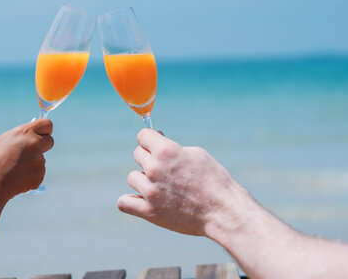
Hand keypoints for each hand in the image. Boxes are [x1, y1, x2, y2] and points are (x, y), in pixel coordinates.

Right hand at [0, 118, 53, 199]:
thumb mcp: (3, 141)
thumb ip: (20, 137)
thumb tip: (31, 135)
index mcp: (25, 132)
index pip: (47, 124)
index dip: (46, 130)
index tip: (44, 135)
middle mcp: (34, 143)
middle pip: (50, 141)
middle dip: (44, 146)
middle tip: (32, 152)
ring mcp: (39, 159)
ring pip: (42, 159)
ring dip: (34, 163)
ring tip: (16, 169)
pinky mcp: (40, 173)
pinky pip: (39, 172)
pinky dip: (31, 175)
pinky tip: (18, 178)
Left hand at [117, 128, 240, 236]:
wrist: (223, 211)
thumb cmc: (214, 180)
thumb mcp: (196, 154)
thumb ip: (172, 148)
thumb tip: (157, 141)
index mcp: (166, 150)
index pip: (143, 136)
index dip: (151, 139)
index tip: (156, 145)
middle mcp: (154, 168)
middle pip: (137, 154)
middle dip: (149, 158)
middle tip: (165, 169)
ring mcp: (150, 191)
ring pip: (132, 177)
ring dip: (144, 180)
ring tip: (161, 187)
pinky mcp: (149, 212)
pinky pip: (124, 203)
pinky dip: (131, 202)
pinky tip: (142, 200)